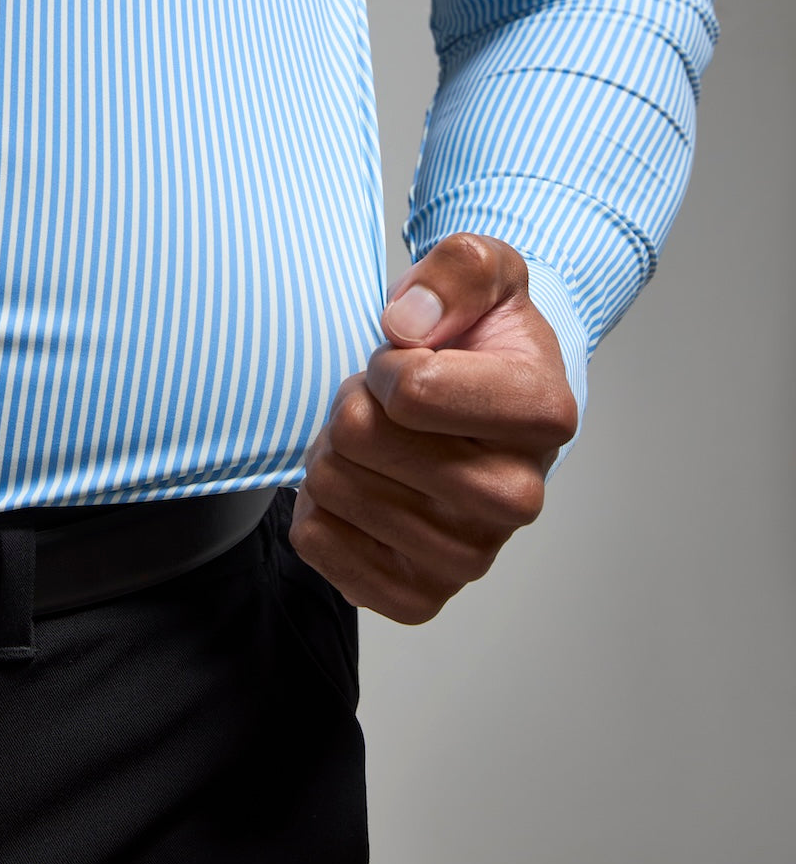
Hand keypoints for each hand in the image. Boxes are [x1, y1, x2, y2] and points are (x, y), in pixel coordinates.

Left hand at [289, 233, 578, 623]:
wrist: (475, 400)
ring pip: (333, 486)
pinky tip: (362, 485)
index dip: (388, 363)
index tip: (410, 359)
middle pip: (362, 439)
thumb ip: (457, 270)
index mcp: (544, 414)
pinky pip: (319, 543)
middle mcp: (519, 497)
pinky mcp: (420, 594)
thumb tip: (407, 326)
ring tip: (380, 438)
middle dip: (354, 404)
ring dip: (336, 449)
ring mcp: (471, 556)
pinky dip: (319, 507)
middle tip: (387, 401)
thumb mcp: (482, 269)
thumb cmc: (480, 337)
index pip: (412, 390)